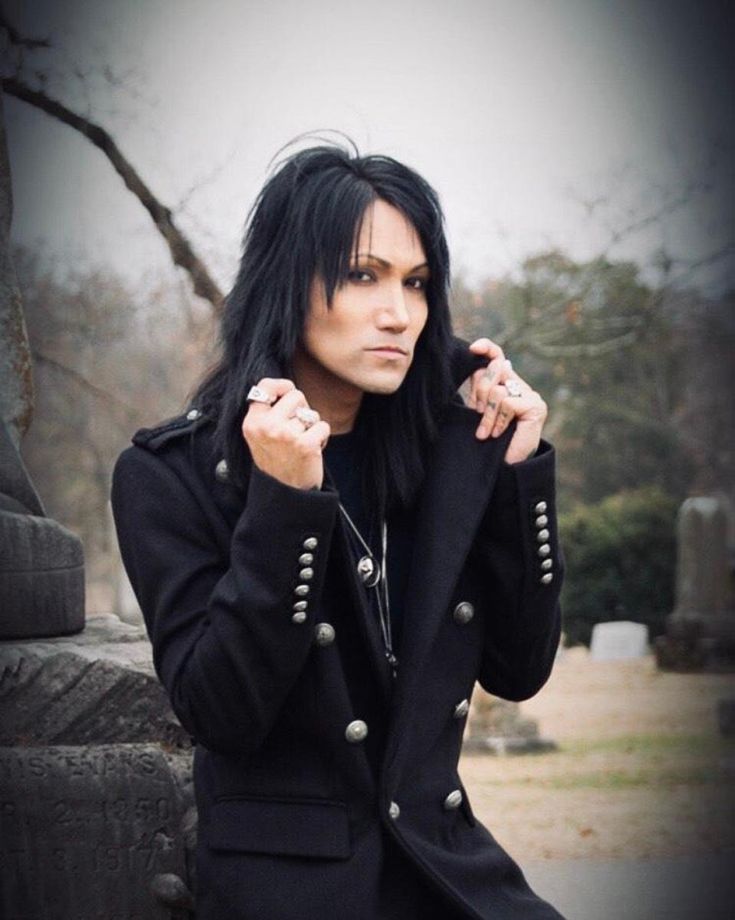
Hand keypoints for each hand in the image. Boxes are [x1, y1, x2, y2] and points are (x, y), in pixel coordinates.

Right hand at [242, 378, 330, 489]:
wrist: (285, 494)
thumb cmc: (277, 461)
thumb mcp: (260, 436)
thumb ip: (269, 413)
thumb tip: (286, 387)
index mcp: (252, 423)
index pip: (264, 386)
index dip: (281, 386)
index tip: (287, 392)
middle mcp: (266, 426)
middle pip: (295, 395)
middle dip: (301, 409)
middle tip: (297, 429)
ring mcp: (286, 435)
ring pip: (311, 413)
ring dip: (312, 427)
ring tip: (302, 444)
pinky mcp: (305, 444)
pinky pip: (323, 426)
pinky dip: (322, 438)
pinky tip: (312, 451)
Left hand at [466, 338, 547, 463]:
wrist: (506, 468)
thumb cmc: (491, 442)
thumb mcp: (480, 412)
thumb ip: (479, 391)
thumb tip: (475, 366)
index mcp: (505, 384)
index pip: (498, 357)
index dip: (487, 348)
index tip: (473, 348)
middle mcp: (519, 386)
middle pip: (494, 369)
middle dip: (479, 391)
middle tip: (476, 414)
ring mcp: (530, 395)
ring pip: (497, 390)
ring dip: (486, 415)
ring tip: (485, 432)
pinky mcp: (536, 406)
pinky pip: (507, 403)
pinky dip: (498, 420)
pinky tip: (498, 433)